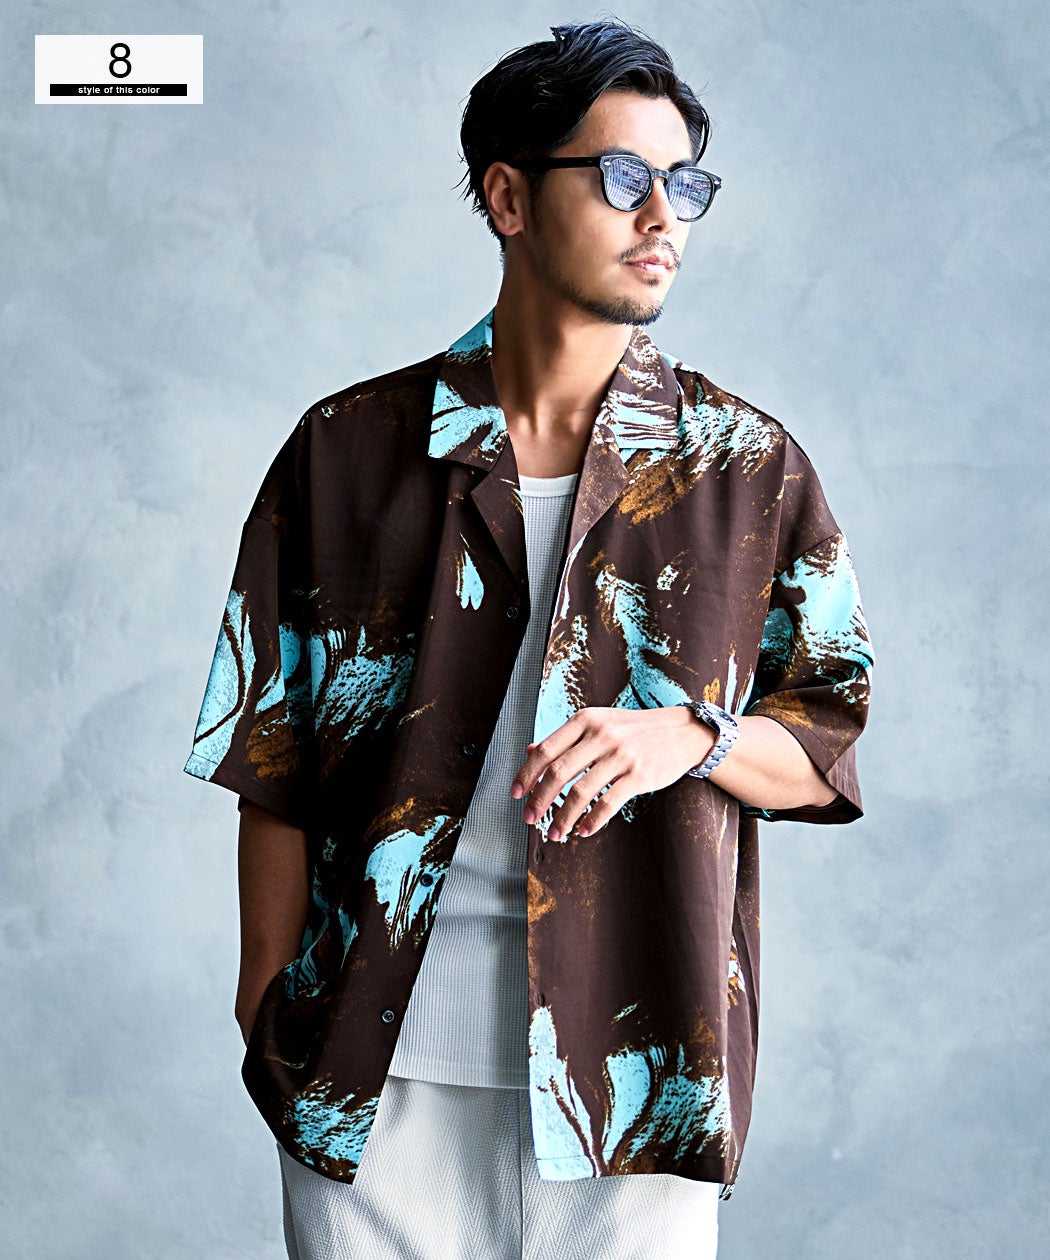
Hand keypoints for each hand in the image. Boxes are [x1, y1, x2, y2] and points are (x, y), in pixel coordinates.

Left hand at [510, 705, 716, 839]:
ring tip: (555, 833)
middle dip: (539, 800)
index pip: (546, 750)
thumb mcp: (597, 724)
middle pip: (558, 773)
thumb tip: (530, 752)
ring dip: (563, 818)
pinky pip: (608, 803)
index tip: (515, 794)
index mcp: (585, 720)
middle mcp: (601, 735)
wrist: (681, 732)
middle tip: (529, 818)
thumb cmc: (632, 730)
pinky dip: (592, 821)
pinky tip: (584, 831)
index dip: (526, 774)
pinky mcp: (639, 775)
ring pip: (581, 793)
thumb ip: (565, 739)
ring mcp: (621, 755)